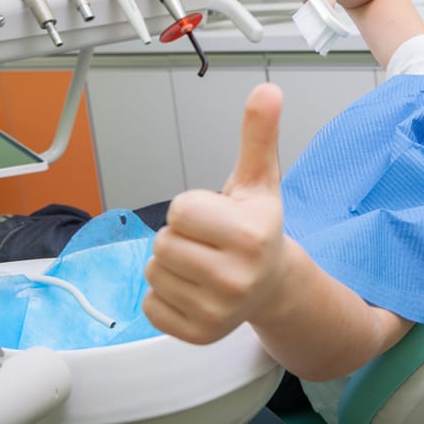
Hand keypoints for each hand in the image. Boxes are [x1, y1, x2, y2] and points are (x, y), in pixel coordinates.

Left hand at [143, 83, 287, 343]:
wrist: (273, 283)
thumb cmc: (258, 228)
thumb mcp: (259, 179)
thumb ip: (258, 135)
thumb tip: (267, 90)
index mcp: (251, 236)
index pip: (179, 211)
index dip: (192, 208)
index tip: (216, 217)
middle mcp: (237, 278)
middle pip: (163, 242)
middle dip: (180, 236)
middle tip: (209, 242)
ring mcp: (218, 311)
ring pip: (153, 272)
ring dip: (171, 265)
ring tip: (203, 264)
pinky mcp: (199, 334)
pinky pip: (150, 305)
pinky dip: (165, 295)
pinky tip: (195, 288)